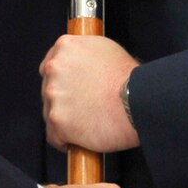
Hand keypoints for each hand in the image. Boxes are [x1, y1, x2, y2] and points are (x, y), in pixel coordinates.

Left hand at [41, 33, 139, 152]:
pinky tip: (79, 139)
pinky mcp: (57, 120)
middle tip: (84, 108)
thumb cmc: (130, 77)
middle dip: (63, 100)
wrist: (139, 101)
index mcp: (65, 47)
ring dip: (64, 120)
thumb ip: (82, 54)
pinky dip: (65, 140)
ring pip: (50, 113)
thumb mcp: (105, 48)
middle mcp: (54, 68)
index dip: (61, 82)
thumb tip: (79, 63)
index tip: (70, 91)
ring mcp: (54, 95)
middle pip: (48, 90)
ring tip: (87, 124)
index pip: (49, 67)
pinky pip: (54, 136)